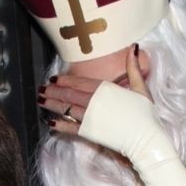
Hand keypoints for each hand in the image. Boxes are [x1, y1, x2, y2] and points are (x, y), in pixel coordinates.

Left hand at [37, 45, 151, 144]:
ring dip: (51, 103)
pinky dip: (59, 124)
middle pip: (68, 93)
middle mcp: (93, 101)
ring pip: (65, 108)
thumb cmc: (145, 114)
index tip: (54, 78)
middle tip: (42, 88)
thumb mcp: (141, 87)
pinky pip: (69, 127)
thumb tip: (134, 47)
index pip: (79, 81)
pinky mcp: (88, 132)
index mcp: (104, 88)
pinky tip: (49, 122)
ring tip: (40, 100)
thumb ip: (133, 67)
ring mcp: (88, 117)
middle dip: (53, 90)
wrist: (144, 138)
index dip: (65, 79)